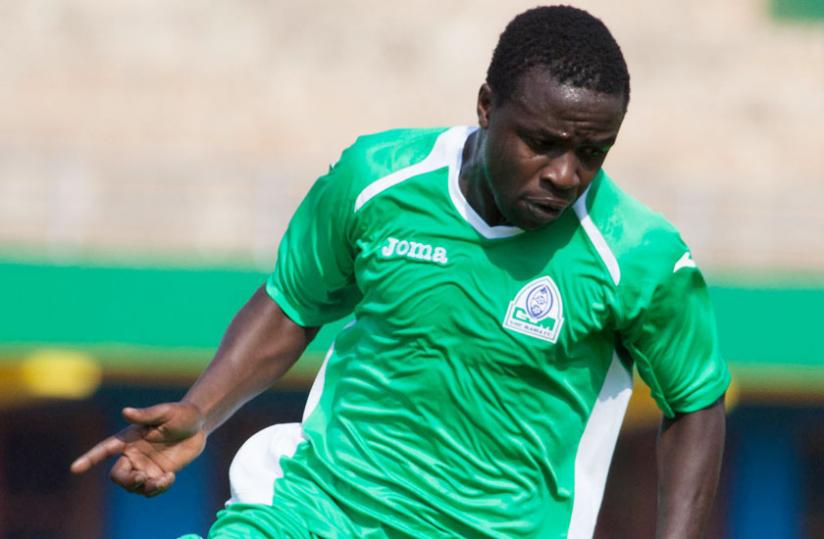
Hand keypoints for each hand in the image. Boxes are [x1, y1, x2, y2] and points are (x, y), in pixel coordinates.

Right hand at [70, 402, 206, 496]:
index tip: (75, 468)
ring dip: (145, 487)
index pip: (104, 449)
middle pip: (117, 476)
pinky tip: (170, 478)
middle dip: (126, 480)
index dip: (89, 458)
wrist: (199, 425)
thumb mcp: (165, 412)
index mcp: (129, 438)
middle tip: (143, 477)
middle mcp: (133, 454)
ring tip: (163, 479)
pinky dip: (158, 488)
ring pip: (133, 486)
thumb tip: (126, 411)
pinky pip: (150, 489)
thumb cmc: (180, 414)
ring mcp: (145, 466)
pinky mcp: (158, 474)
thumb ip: (146, 414)